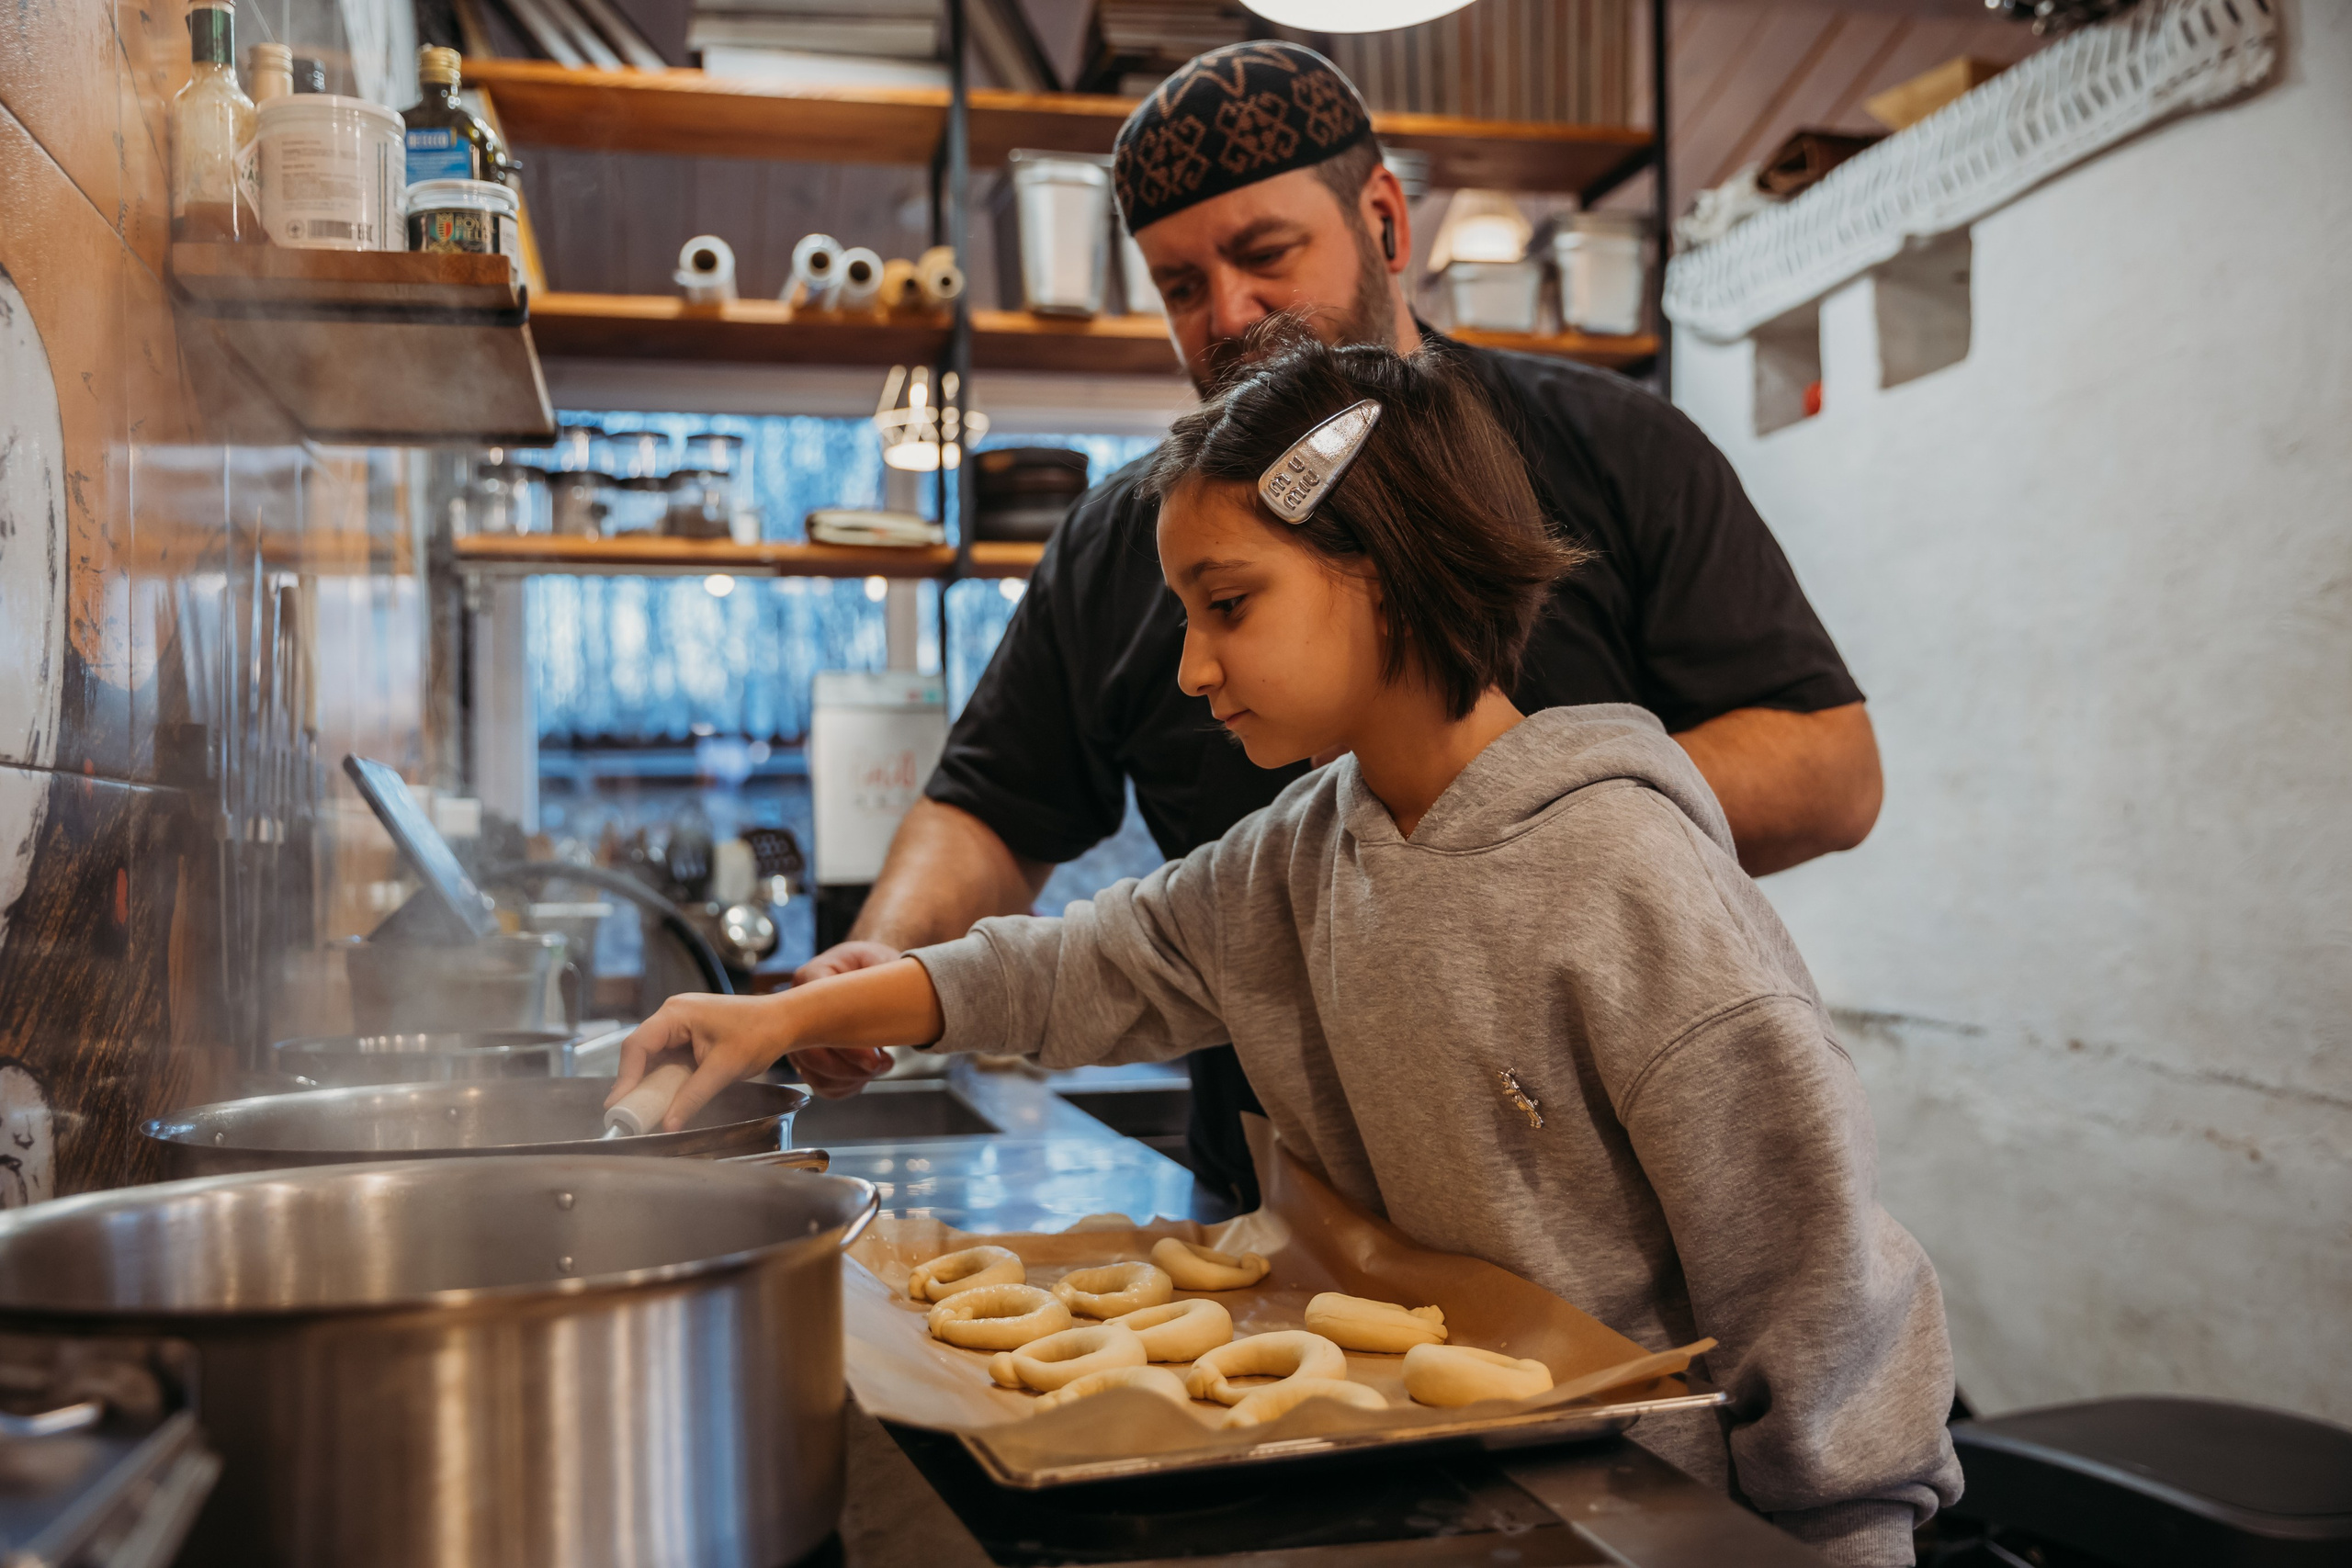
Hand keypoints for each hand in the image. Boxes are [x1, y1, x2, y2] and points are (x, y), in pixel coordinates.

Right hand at [606, 991, 794, 1131]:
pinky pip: (669, 1058)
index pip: (637, 1045)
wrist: (784, 1022)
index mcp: (676, 1013)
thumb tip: (668, 1124)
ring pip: (654, 1057)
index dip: (625, 1076)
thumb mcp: (724, 1069)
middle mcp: (674, 1015)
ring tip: (642, 1109)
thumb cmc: (759, 1034)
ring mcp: (682, 1024)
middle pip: (641, 1051)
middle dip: (634, 1082)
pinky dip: (665, 1078)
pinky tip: (663, 1097)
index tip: (619, 1104)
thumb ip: (693, 1096)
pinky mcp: (691, 1035)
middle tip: (626, 1112)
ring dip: (649, 1082)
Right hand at [785, 941, 905, 1098]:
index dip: (845, 1045)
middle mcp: (796, 1008)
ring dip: (847, 1081)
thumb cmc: (871, 963)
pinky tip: (865, 1078)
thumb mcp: (880, 959)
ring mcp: (799, 1034)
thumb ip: (883, 976)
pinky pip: (817, 1082)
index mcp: (811, 978)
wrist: (864, 969)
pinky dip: (842, 1088)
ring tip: (879, 1068)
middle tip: (880, 1066)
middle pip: (807, 1053)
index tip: (874, 1058)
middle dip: (846, 1069)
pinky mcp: (807, 1053)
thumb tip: (894, 1004)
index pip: (816, 1017)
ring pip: (811, 1073)